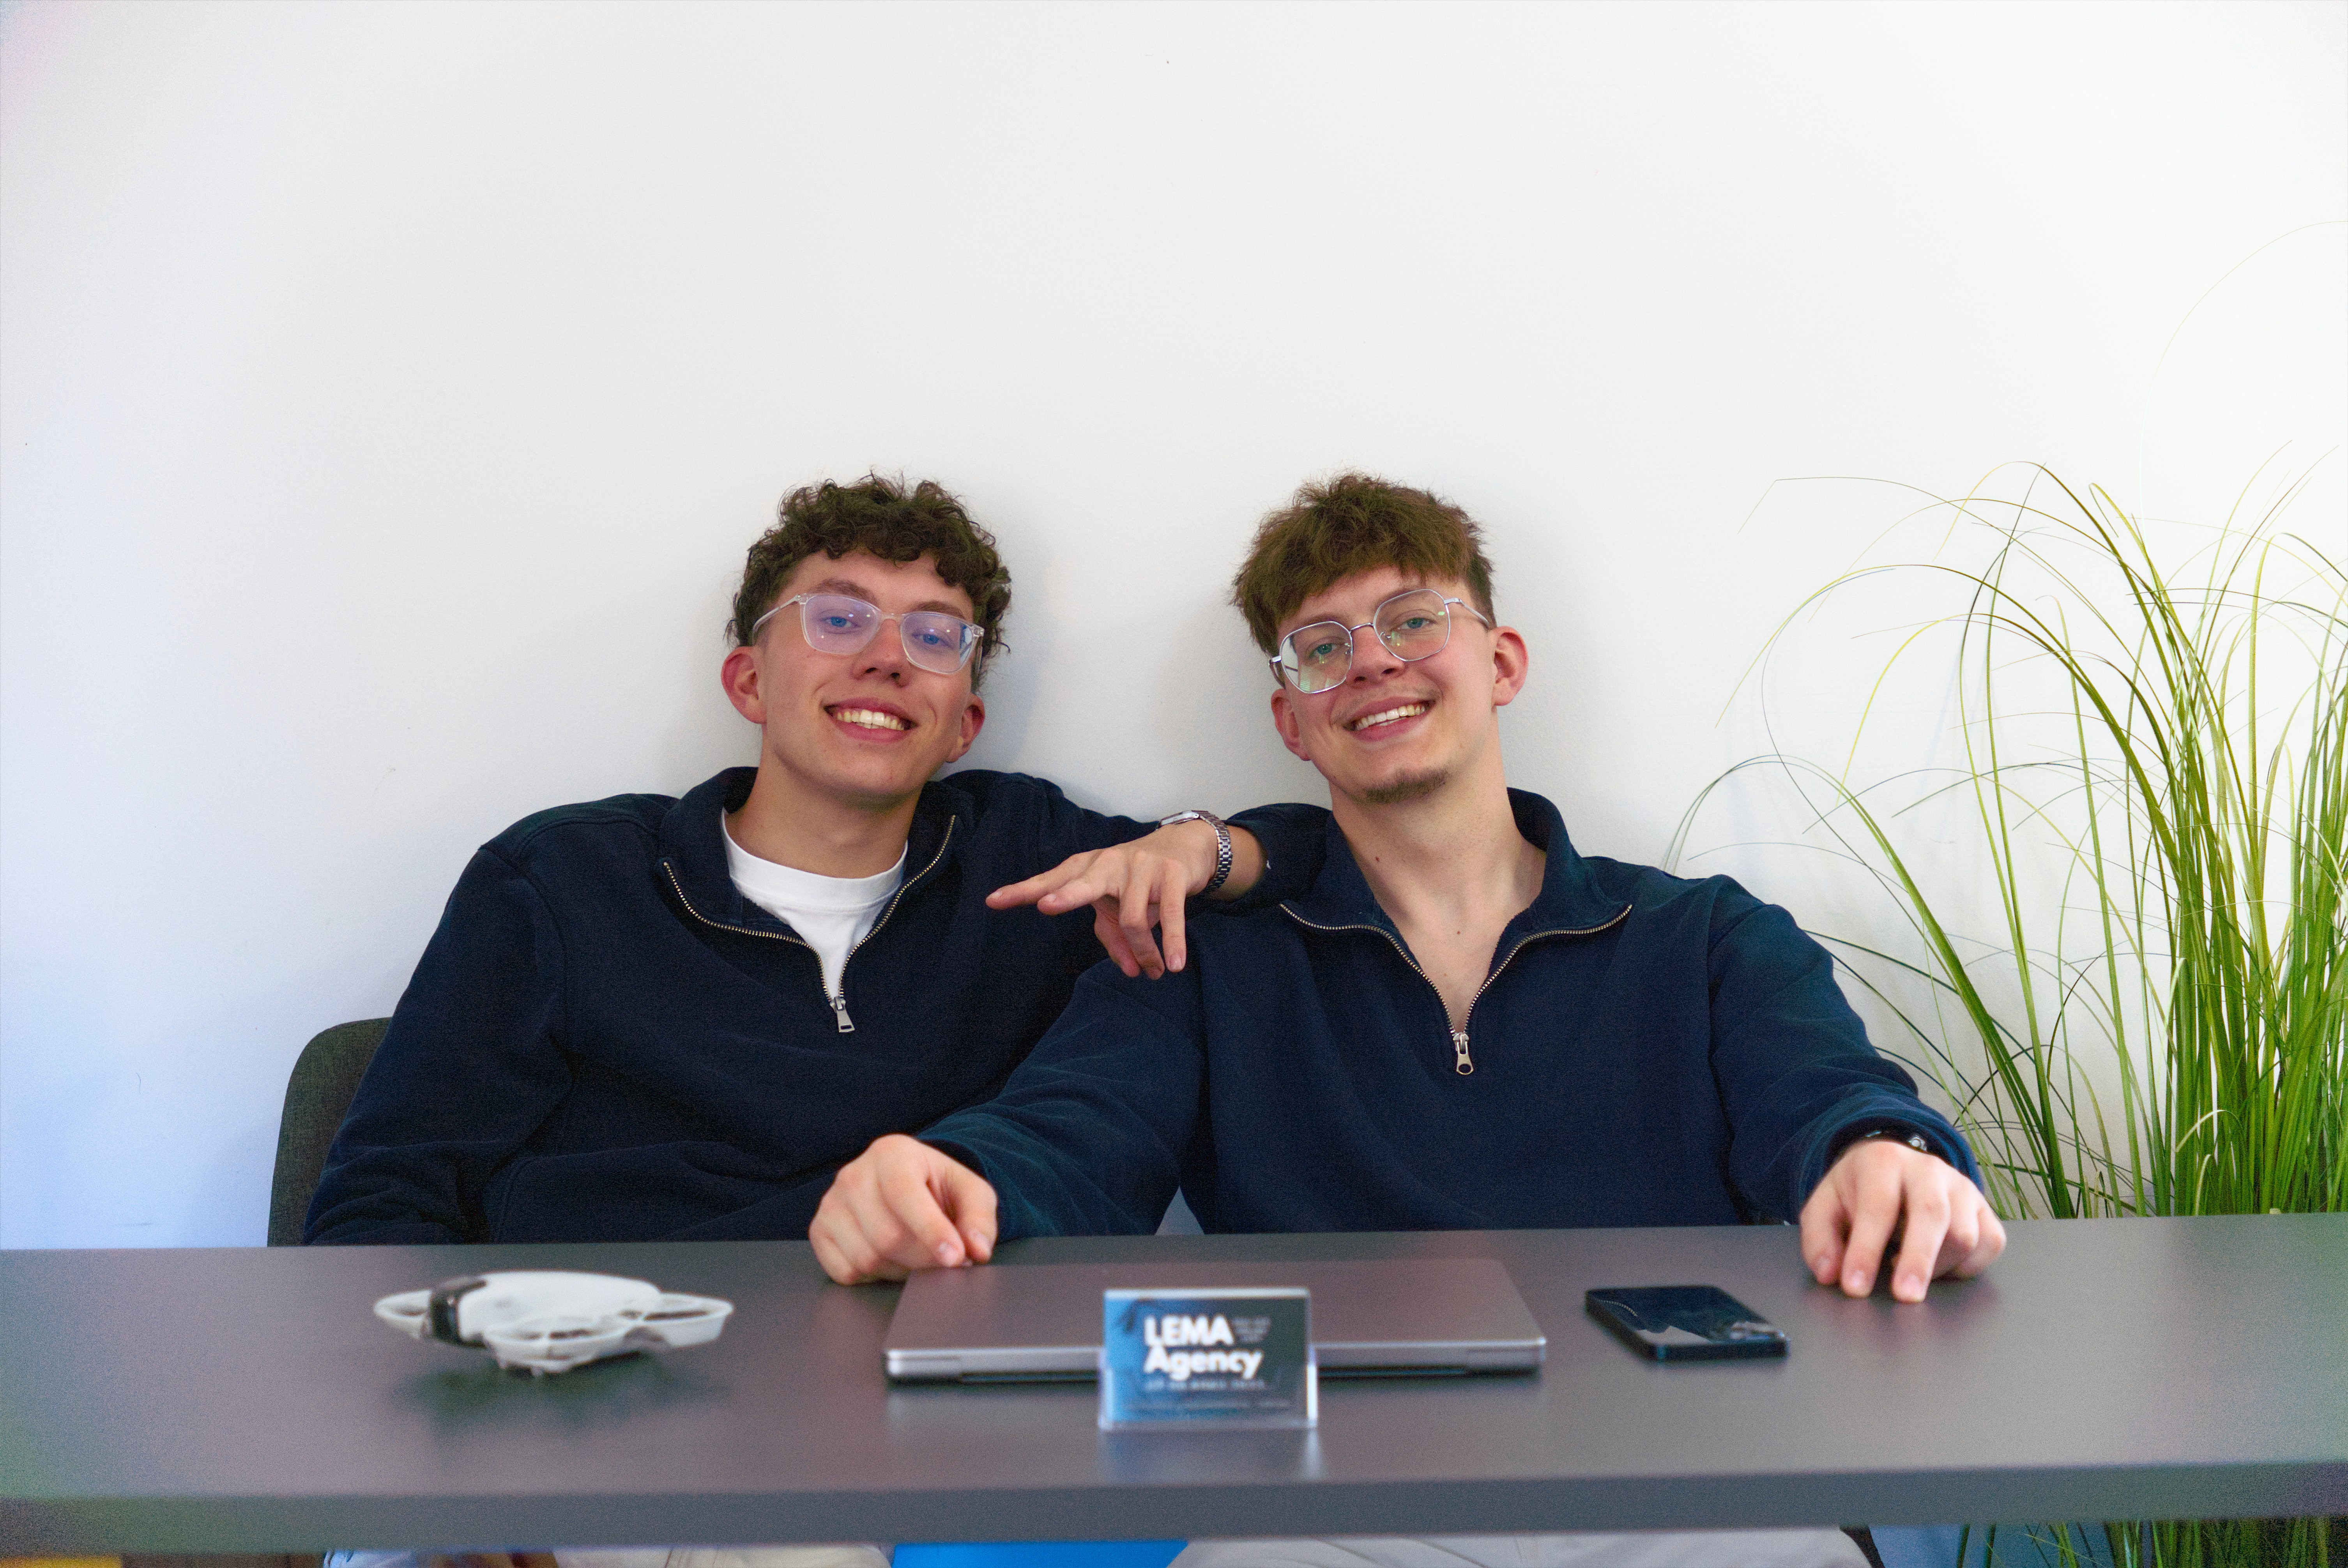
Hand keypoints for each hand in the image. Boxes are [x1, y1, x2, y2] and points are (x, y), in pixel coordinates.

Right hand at [811, 1134, 998, 1284]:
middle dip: (923, 1259)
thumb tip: (977, 1248)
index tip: (955, 1257)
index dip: (931, 1230)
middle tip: (945, 1261)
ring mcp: (831, 1203)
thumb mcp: (970, 1192)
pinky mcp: (819, 1230)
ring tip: (918, 1256)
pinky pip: (844, 1271)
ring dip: (901, 1270)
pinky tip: (889, 1259)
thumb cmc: (937, 1187)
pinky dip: (872, 1277)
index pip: (904, 1194)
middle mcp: (854, 1174)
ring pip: (866, 1258)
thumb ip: (979, 1218)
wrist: (906, 1185)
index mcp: (892, 1153)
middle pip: (887, 1236)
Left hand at [987, 821, 1244, 978]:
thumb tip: (1131, 970)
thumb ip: (1113, 936)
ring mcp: (1141, 866)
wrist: (1186, 846)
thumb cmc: (1139, 880)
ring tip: (1153, 972)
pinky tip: (1174, 963)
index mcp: (1088, 867)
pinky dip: (1173, 941)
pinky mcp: (1172, 874)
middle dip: (1064, 895)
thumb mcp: (1118, 905)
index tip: (993, 901)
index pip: (1052, 879)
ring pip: (1132, 918)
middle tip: (1046, 907)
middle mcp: (1110, 862)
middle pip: (1081, 881)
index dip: (1024, 891)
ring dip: (1144, 951)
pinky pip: (1169, 914)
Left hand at [1798, 1138, 2005, 1301]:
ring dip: (1937, 1266)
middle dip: (1918, 1260)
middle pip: (1932, 1214)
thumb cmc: (1858, 1192)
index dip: (1865, 1250)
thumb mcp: (1825, 1207)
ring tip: (1907, 1274)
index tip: (1855, 1287)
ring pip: (1964, 1234)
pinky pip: (1989, 1243)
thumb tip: (1829, 1274)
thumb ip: (1820, 1239)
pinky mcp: (1984, 1209)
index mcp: (1883, 1161)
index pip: (1878, 1208)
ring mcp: (1961, 1188)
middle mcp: (1928, 1169)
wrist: (1891, 1167)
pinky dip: (1968, 1266)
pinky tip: (1940, 1268)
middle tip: (1904, 1297)